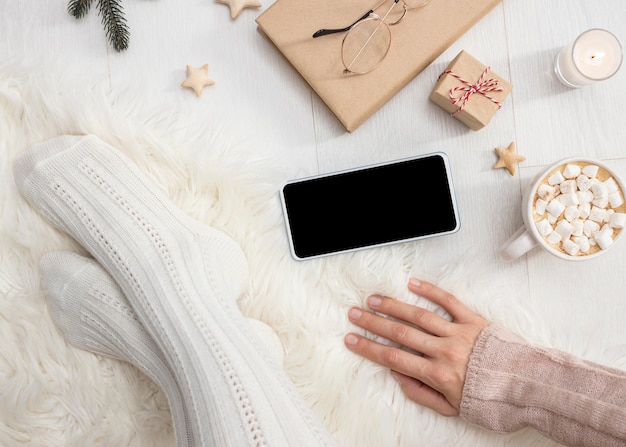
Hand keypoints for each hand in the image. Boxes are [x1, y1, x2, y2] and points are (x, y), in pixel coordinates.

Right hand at [344, 278, 488, 415]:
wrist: (528, 387)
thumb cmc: (491, 399)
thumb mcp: (452, 408)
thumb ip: (421, 393)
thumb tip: (398, 375)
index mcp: (438, 374)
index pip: (393, 358)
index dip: (369, 348)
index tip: (352, 339)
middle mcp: (445, 351)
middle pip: (400, 333)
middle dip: (373, 323)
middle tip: (354, 314)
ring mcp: (459, 333)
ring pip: (419, 316)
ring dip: (393, 306)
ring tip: (374, 299)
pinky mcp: (474, 320)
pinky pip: (449, 301)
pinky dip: (430, 291)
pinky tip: (412, 284)